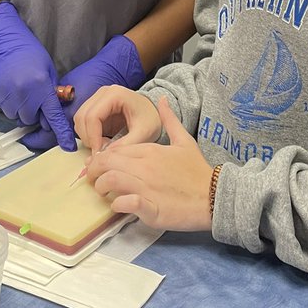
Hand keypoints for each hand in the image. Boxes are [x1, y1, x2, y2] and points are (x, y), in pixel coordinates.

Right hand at [0, 2, 74, 150]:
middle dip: (31, 111)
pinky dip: (3, 99)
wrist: (2, 39)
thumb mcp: (47, 69)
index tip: (68, 146)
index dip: (61, 132)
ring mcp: (5, 94)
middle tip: (30, 95)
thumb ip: (50, 92)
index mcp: (40, 87)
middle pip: (29, 119)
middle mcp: (22, 93)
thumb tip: (50, 113)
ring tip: (16, 86)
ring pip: (13, 114)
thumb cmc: (28, 52)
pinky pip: (0, 106)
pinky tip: (5, 83)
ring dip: (16, 106)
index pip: (53, 115)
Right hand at [25, 36, 147, 151]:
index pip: (93, 116)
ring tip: (104, 146)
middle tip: (102, 151)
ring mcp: (96, 98)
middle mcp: (102, 93)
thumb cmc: (151, 119)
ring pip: (79, 120)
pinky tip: (102, 141)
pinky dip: (88, 135)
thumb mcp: (144, 133)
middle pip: (81, 117)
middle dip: (88, 138)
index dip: (93, 137)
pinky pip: (82, 122)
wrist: (154, 112)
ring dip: (87, 137)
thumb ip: (125, 144)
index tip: (99, 155)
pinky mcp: (94, 106)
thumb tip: (103, 156)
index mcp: (115, 94)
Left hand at [87, 97, 213, 230]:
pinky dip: (117, 205)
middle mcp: (145, 167)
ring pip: (112, 180)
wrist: (215, 196)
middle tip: (93, 180)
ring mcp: (147, 187)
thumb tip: (162, 100)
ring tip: (104, 193)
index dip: (101, 158)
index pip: (115, 150)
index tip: (99, 165)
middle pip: (108, 163)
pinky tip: (118, 206)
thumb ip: (170, 120)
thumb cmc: (197, 170)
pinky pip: (126, 203)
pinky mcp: (151, 208)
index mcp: (150, 150)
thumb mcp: (185, 141)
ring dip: (102, 187)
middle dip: (94, 171)